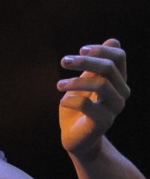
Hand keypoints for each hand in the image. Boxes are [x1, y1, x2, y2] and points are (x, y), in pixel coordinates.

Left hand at [58, 39, 127, 157]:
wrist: (75, 138)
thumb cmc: (78, 108)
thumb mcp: (84, 82)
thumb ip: (95, 66)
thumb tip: (114, 40)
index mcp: (118, 81)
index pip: (119, 57)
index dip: (101, 49)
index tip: (81, 49)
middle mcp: (121, 93)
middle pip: (108, 68)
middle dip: (84, 61)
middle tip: (64, 61)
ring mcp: (114, 109)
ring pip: (101, 84)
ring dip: (75, 81)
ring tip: (58, 85)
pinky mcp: (102, 122)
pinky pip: (86, 104)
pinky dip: (70, 100)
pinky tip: (62, 102)